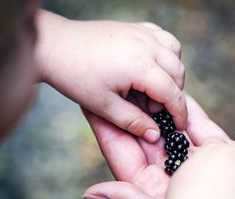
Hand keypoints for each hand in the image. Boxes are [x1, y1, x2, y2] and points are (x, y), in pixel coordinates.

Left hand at [35, 10, 186, 142]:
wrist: (54, 46)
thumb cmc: (75, 75)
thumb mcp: (104, 106)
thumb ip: (133, 122)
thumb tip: (155, 135)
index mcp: (141, 66)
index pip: (172, 93)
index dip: (179, 112)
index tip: (179, 126)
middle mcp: (147, 45)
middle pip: (178, 73)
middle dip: (174, 94)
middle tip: (154, 108)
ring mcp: (142, 33)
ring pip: (175, 53)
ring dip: (173, 72)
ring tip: (155, 86)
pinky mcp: (135, 27)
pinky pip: (163, 37)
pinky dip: (166, 52)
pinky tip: (153, 64)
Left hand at [84, 94, 234, 198]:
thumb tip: (89, 195)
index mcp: (154, 189)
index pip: (124, 153)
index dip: (108, 128)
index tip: (92, 103)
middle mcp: (174, 175)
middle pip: (147, 137)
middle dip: (134, 111)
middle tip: (120, 82)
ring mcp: (198, 165)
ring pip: (175, 130)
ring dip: (161, 107)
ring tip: (148, 82)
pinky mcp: (223, 159)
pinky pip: (205, 131)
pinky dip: (193, 114)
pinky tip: (183, 95)